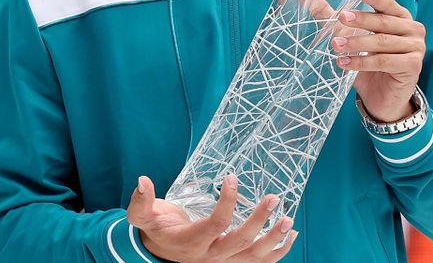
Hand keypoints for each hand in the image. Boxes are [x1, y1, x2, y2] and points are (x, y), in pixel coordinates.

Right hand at [126, 175, 297, 261]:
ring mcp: (223, 262)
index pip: (215, 224)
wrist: (161, 253)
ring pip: (253, 257)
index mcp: (191, 242)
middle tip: (273, 198)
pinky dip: (278, 253)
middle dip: (259, 221)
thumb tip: (142, 180)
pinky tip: (291, 236)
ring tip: (288, 220)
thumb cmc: (156, 230)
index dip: (227, 202)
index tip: (231, 177)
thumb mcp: (144, 218)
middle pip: (240, 242)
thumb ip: (141, 202)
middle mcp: (210, 256)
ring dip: (273, 240)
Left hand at [332, 0, 425, 121]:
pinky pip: (384, 61)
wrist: (381, 98)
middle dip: (361, 21)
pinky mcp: (413, 66)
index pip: (388, 4)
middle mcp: (412, 30)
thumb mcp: (349, 36)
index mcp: (401, 17)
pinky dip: (362, 62)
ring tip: (337, 45)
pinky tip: (345, 64)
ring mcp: (416, 48)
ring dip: (357, 43)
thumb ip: (331, 16)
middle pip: (383, 23)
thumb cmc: (369, 63)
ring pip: (382, 42)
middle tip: (341, 19)